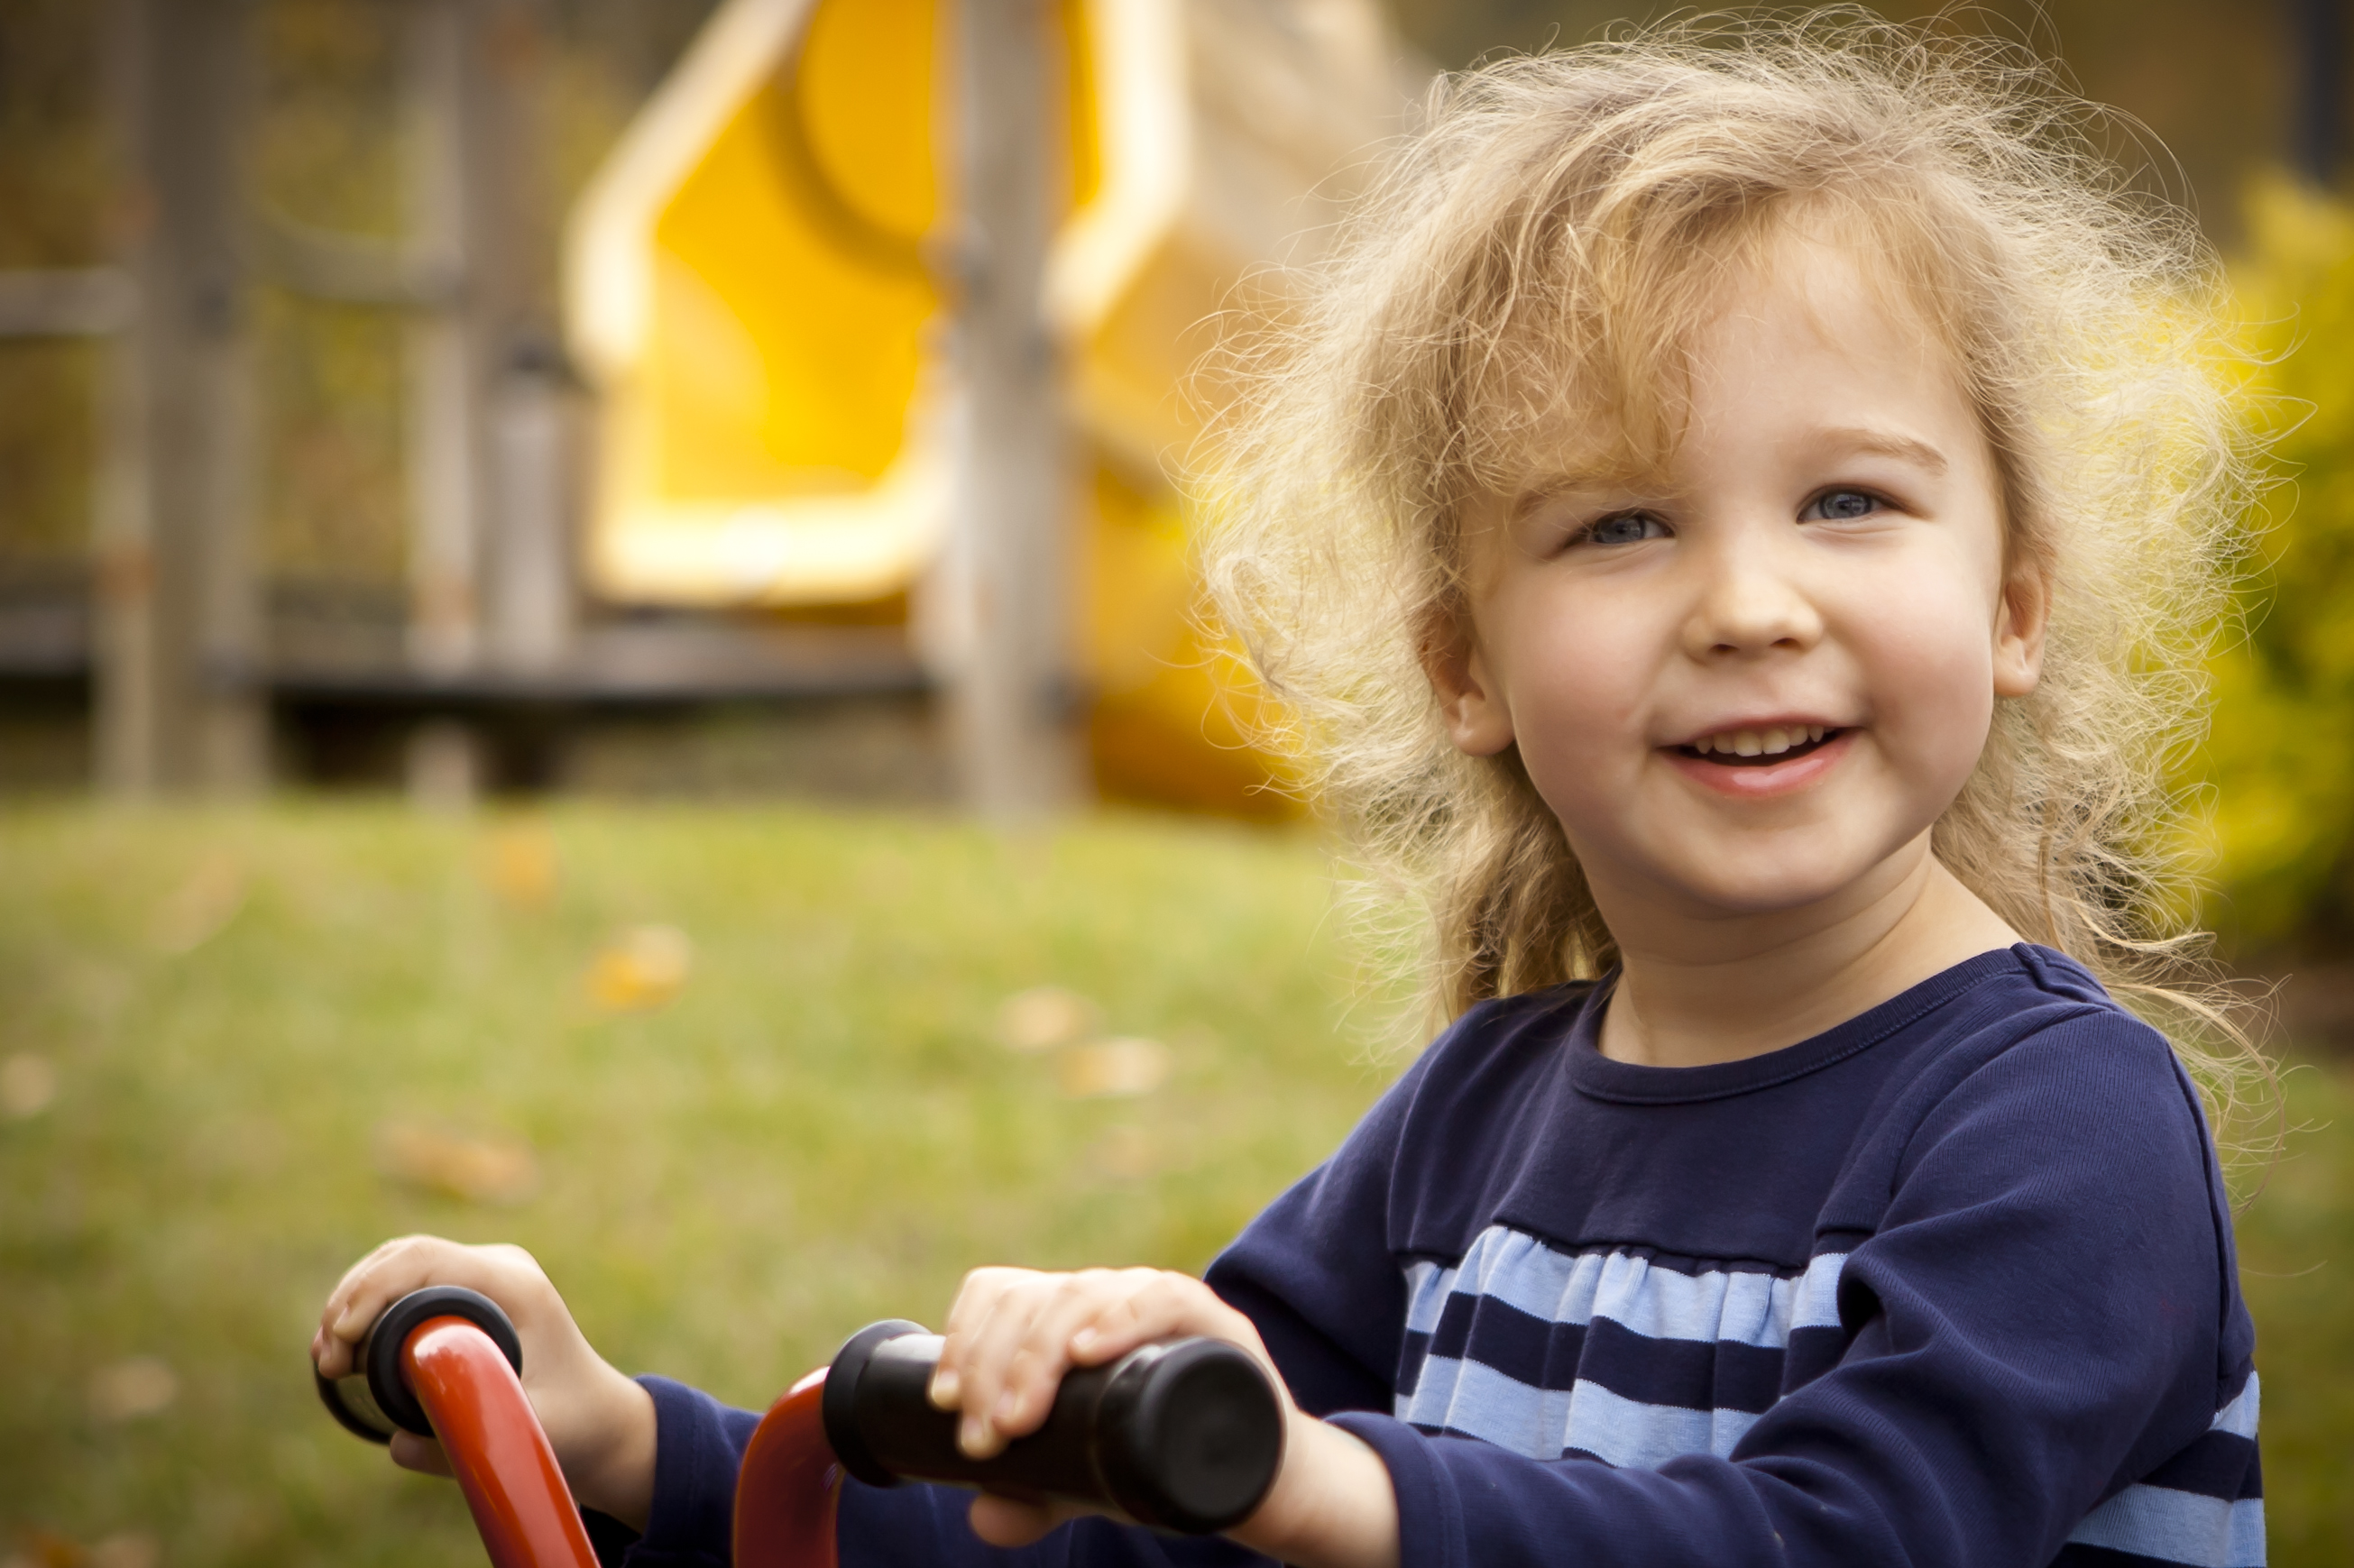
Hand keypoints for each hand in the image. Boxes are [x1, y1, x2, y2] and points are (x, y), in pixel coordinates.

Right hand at [312, 1235, 657, 1529]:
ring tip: (327, 1357)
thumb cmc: (572, 1424)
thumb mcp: (528, 1435)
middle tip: (326, 1360)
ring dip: (354, 1301)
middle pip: (404, 1255)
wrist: (600, 1417)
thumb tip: (395, 1442)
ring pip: (399, 1264)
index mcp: (515, 1285)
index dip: (372, 1292)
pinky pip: (408, 1282)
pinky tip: (344, 1344)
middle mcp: (500, 1267)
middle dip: (352, 1299)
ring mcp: (485, 1274)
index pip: (427, 1260)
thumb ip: (467, 1444)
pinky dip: (369, 1305)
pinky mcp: (471, 1292)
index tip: (341, 1342)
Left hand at [927, 1266, 1398, 1567]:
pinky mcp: (1218, 1326)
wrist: (1262, 1481)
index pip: (1003, 1293)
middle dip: (994, 1364)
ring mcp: (1164, 1305)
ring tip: (1018, 1418)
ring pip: (1087, 1293)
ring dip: (1039, 1354)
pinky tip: (1088, 1350)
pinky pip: (1166, 1298)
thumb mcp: (1088, 1481)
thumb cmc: (1165, 1463)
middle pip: (1037, 1296)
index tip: (944, 1402)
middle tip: (983, 1436)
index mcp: (1071, 1321)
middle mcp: (1112, 1299)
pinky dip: (1121, 1317)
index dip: (964, 1337)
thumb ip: (1033, 1496)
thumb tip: (982, 1517)